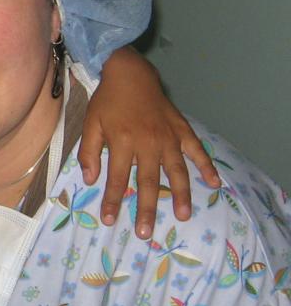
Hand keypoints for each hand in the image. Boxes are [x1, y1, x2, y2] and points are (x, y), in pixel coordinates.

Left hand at [78, 48, 219, 239]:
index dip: (111, 200)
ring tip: (183, 215)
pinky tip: (214, 183)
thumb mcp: (90, 124)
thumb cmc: (107, 101)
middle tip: (145, 232)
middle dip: (145, 208)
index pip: (115, 178)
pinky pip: (196, 150)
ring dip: (180, 195)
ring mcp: (168, 137)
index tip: (109, 220)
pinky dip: (206, 166)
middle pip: (146, 182)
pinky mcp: (181, 130)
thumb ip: (90, 153)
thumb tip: (90, 180)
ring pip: (175, 171)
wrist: (130, 73)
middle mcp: (147, 142)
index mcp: (122, 141)